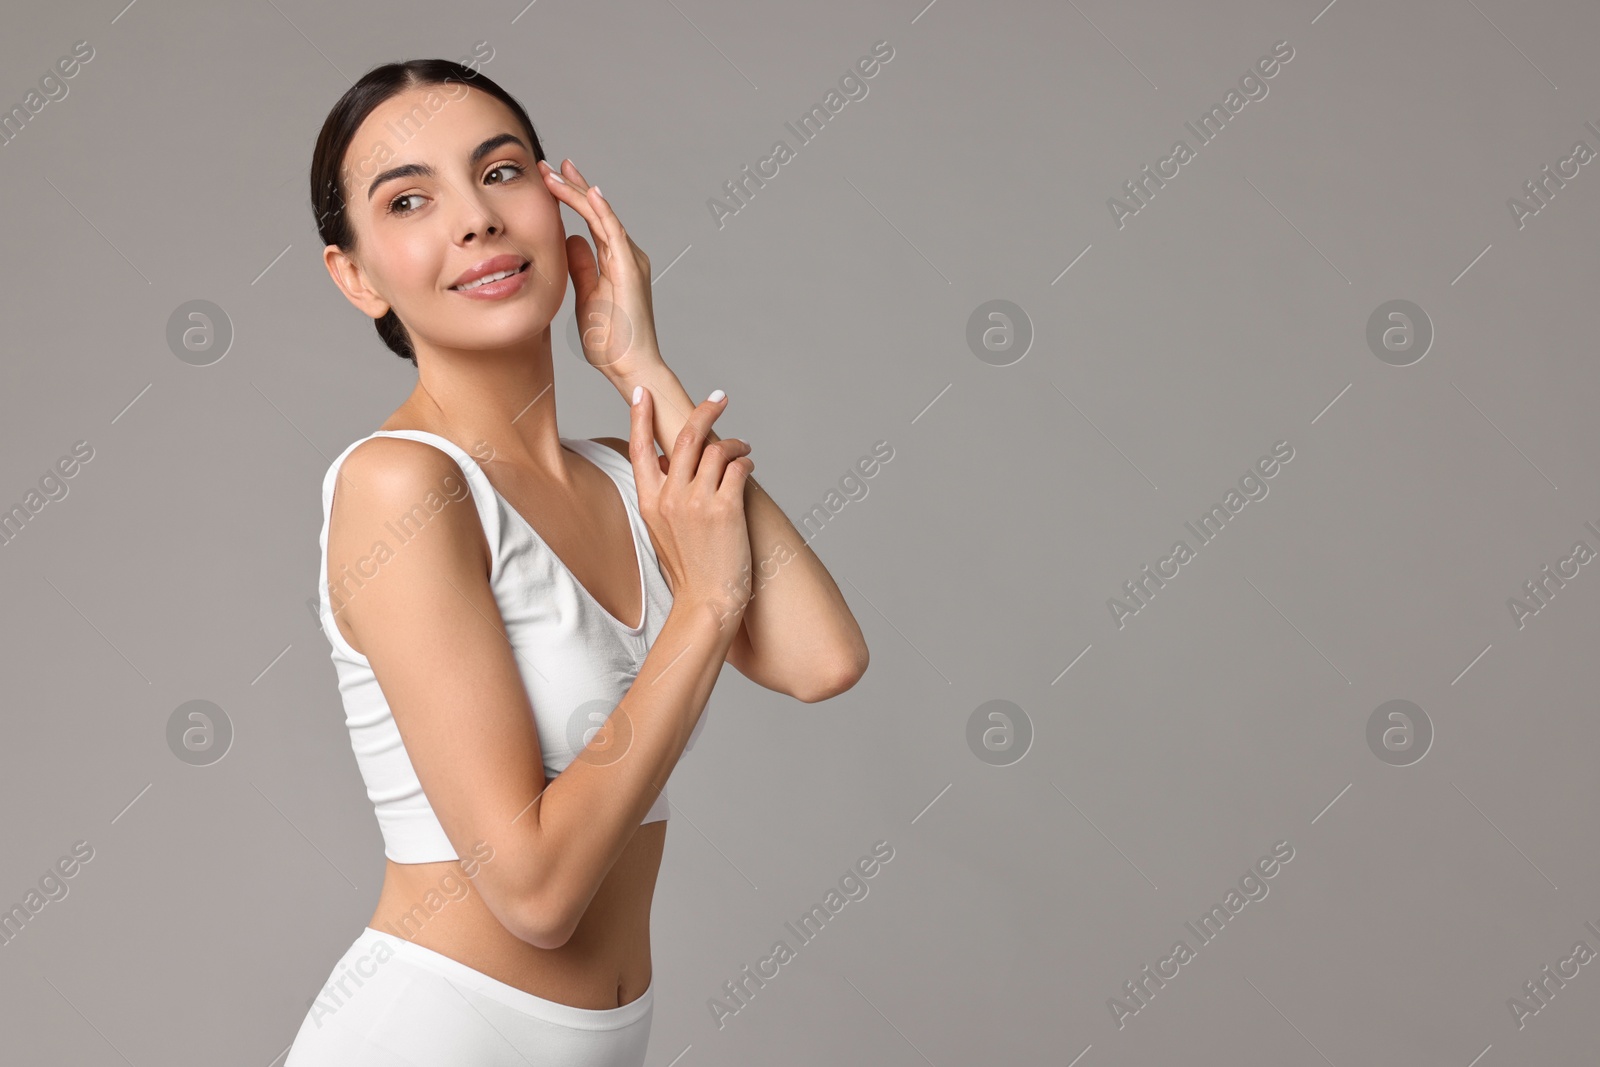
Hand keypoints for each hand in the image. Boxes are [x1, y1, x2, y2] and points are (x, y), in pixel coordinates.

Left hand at [538, 158, 664, 384]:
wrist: (630, 366)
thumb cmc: (611, 340)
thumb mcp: (586, 295)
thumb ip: (581, 267)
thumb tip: (571, 240)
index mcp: (616, 262)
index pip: (591, 221)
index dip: (571, 198)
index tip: (550, 180)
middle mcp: (627, 255)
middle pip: (597, 211)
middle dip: (573, 186)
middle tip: (550, 164)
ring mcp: (630, 261)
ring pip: (602, 216)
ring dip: (578, 192)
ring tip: (555, 172)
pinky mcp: (630, 270)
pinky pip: (614, 233)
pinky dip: (601, 211)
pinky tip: (588, 192)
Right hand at [627, 385, 753, 619]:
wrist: (706, 601)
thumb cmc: (690, 570)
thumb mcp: (662, 531)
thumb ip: (665, 498)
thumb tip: (674, 468)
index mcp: (649, 502)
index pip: (640, 448)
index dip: (639, 417)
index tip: (642, 392)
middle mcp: (670, 498)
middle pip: (685, 438)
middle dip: (704, 411)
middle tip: (719, 397)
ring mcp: (697, 502)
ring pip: (716, 450)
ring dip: (734, 443)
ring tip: (744, 449)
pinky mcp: (725, 509)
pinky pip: (737, 469)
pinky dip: (746, 464)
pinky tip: (749, 469)